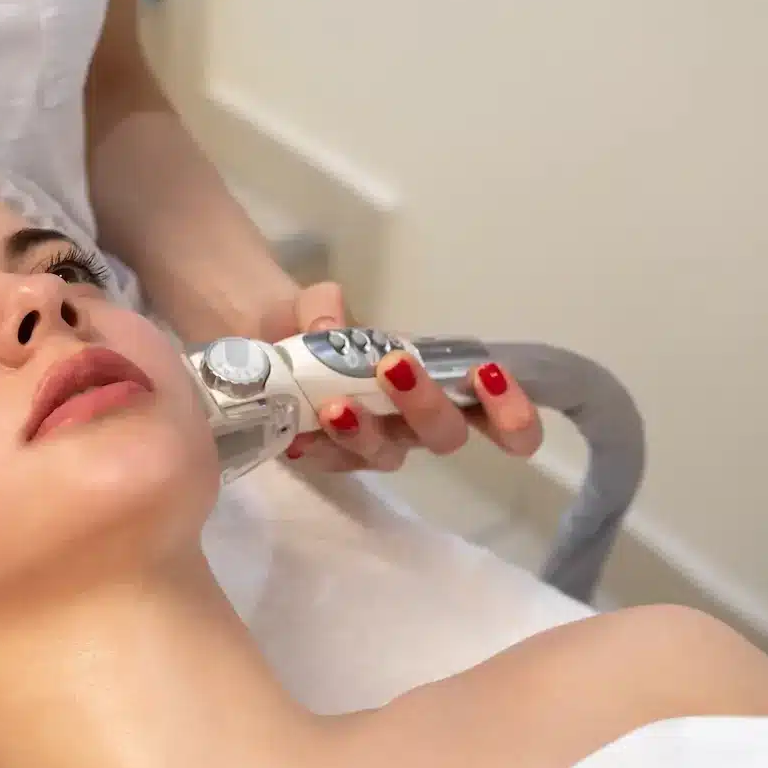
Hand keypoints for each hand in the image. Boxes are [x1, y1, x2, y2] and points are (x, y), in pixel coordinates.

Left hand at [257, 282, 542, 472]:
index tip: (494, 379)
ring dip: (368, 431)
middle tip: (396, 368)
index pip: (489, 410)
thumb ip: (322, 305)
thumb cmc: (309, 327)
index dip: (511, 413)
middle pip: (443, 434)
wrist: (257, 348)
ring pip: (388, 454)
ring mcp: (371, 445)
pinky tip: (301, 434)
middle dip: (428, 405)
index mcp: (431, 383)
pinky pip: (333, 462)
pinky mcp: (329, 459)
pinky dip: (320, 447)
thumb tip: (329, 329)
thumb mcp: (312, 305)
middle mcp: (409, 422)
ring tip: (337, 405)